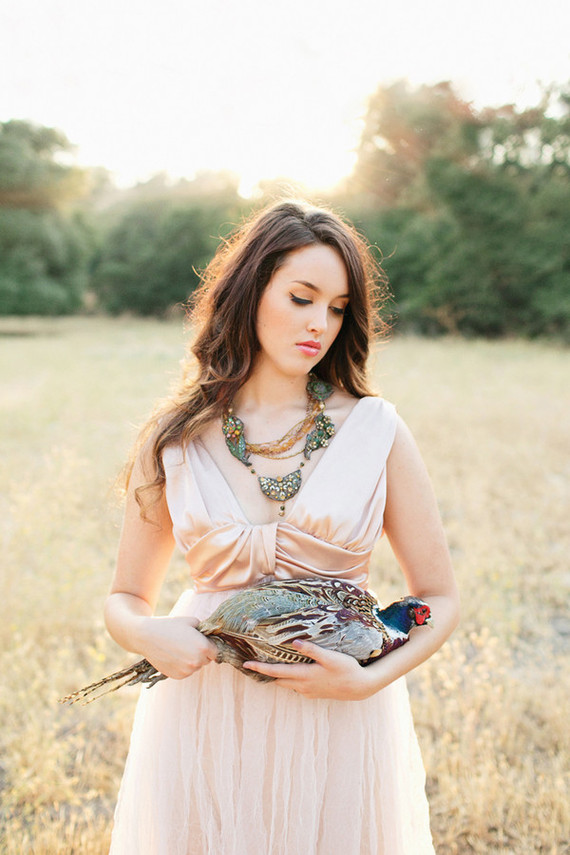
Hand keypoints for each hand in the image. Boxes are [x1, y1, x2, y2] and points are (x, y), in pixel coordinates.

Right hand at [137, 615, 218, 679]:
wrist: (147, 636)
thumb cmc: (170, 626)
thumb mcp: (191, 621)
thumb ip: (205, 629)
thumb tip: (211, 634)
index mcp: (203, 647)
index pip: (216, 651)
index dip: (209, 645)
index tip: (202, 641)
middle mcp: (197, 661)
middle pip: (207, 660)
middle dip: (201, 653)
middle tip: (188, 643)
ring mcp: (187, 671)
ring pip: (196, 667)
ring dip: (192, 660)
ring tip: (179, 648)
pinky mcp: (177, 676)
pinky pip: (186, 672)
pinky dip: (183, 666)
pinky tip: (174, 656)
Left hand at [243, 640, 375, 700]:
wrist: (360, 687)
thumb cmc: (346, 669)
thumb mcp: (330, 657)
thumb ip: (312, 649)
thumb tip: (294, 642)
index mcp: (304, 676)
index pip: (276, 672)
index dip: (260, 668)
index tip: (245, 665)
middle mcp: (303, 686)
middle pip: (278, 680)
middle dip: (264, 673)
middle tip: (252, 665)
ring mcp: (308, 691)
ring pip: (287, 684)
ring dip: (276, 676)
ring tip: (267, 667)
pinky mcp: (314, 693)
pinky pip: (296, 686)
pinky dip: (288, 679)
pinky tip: (290, 673)